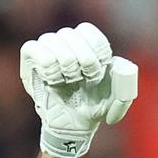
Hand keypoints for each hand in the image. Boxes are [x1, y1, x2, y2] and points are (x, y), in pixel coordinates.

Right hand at [20, 22, 137, 157]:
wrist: (75, 126)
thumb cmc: (95, 108)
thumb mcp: (118, 98)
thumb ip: (126, 81)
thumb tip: (121, 67)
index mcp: (87, 46)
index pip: (87, 31)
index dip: (95, 49)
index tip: (99, 72)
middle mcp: (66, 43)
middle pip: (70, 34)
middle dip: (83, 60)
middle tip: (86, 80)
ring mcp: (47, 50)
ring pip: (52, 40)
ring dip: (66, 65)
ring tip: (69, 82)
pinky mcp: (30, 61)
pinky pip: (33, 49)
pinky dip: (48, 66)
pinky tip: (54, 80)